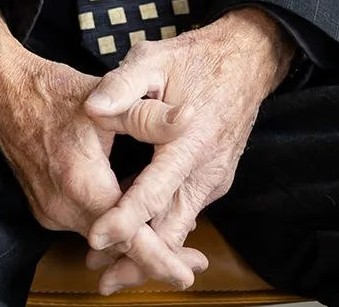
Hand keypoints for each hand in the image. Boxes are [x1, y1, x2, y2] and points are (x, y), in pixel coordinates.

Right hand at [0, 4, 208, 290]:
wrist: (4, 94)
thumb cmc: (56, 93)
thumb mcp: (108, 99)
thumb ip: (149, 116)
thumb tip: (190, 118)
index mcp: (81, 183)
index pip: (128, 235)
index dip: (161, 257)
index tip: (189, 274)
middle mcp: (62, 207)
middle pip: (117, 247)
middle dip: (155, 255)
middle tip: (195, 260)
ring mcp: (51, 212)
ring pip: (101, 240)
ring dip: (134, 242)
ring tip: (173, 241)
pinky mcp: (46, 210)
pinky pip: (86, 227)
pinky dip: (112, 228)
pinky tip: (134, 216)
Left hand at [81, 8, 295, 294]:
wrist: (247, 59)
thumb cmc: (195, 59)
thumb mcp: (154, 60)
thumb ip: (122, 85)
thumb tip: (91, 108)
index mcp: (190, 140)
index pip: (155, 191)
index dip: (126, 218)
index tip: (96, 238)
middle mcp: (207, 168)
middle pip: (172, 228)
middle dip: (139, 259)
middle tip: (101, 278)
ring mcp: (214, 177)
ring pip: (181, 226)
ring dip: (150, 249)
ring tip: (111, 267)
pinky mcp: (216, 179)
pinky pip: (187, 211)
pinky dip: (163, 228)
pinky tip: (137, 234)